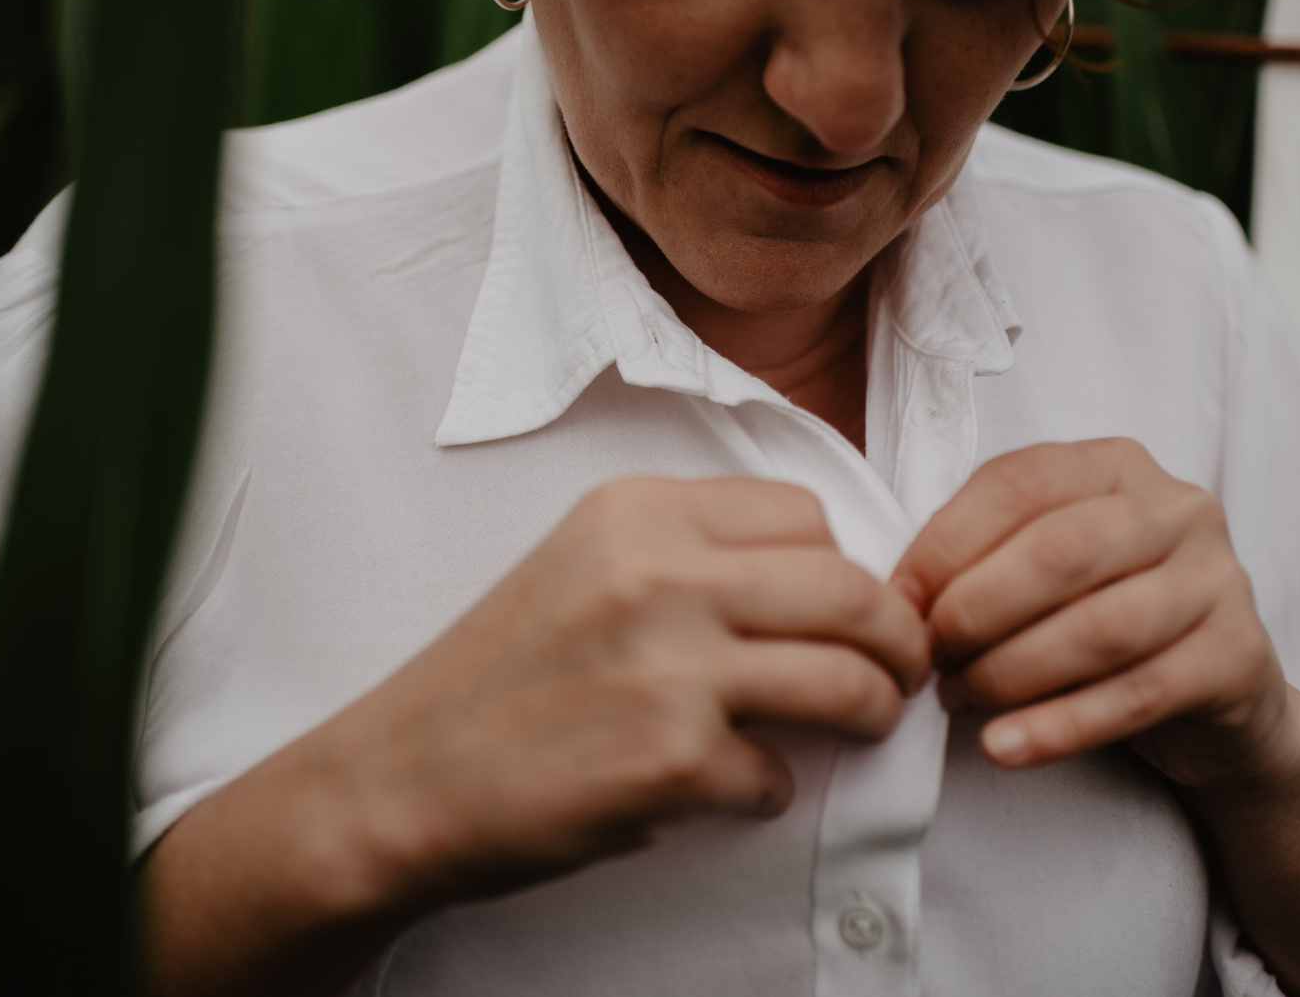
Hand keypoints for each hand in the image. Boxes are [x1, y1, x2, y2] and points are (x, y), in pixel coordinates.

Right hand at [145, 476, 928, 994]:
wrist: (400, 778)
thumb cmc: (497, 678)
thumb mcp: (583, 566)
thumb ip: (687, 555)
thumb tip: (815, 584)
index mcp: (637, 510)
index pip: (803, 512)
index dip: (843, 564)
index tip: (847, 607)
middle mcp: (658, 572)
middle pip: (850, 589)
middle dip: (897, 638)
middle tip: (898, 671)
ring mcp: (668, 665)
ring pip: (847, 678)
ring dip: (870, 711)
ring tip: (859, 725)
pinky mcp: (670, 760)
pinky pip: (778, 775)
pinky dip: (769, 790)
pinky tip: (732, 788)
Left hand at [891, 438, 1299, 793]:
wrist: (1213, 698)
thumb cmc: (1102, 617)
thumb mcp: (1044, 566)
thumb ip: (983, 556)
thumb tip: (898, 596)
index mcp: (1117, 465)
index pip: (1019, 484)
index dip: (945, 544)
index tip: (897, 601)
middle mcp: (1178, 508)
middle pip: (1059, 552)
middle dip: (975, 610)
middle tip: (928, 657)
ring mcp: (1219, 579)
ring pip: (1100, 628)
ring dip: (1011, 671)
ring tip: (957, 698)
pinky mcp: (1239, 657)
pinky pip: (1137, 695)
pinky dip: (1059, 727)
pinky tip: (1002, 747)